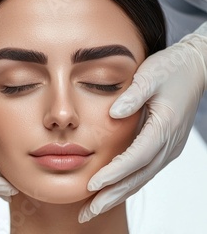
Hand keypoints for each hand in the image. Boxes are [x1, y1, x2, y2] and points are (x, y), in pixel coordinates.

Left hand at [79, 22, 206, 222]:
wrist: (195, 69)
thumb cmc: (170, 69)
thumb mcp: (150, 75)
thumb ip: (133, 95)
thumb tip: (112, 114)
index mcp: (164, 128)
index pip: (136, 158)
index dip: (114, 173)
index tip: (92, 186)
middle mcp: (167, 144)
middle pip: (137, 178)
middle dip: (110, 197)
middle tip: (86, 213)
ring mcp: (167, 148)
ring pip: (140, 179)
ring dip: (116, 196)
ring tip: (91, 209)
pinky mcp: (163, 148)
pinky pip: (143, 172)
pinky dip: (125, 184)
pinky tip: (108, 192)